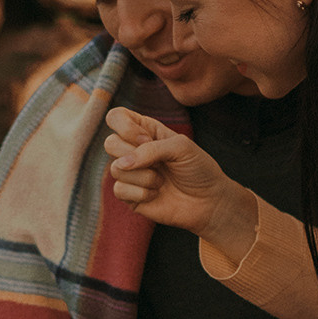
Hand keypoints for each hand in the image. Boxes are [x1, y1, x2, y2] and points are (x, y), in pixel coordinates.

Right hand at [105, 106, 256, 261]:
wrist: (207, 201)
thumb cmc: (197, 169)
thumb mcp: (181, 147)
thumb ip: (151, 148)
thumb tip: (122, 164)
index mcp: (145, 131)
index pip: (116, 117)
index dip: (126, 127)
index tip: (147, 140)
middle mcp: (133, 150)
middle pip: (110, 143)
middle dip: (134, 154)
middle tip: (159, 164)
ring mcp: (130, 173)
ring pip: (116, 169)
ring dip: (145, 177)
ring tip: (162, 181)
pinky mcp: (129, 196)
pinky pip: (119, 190)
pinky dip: (141, 193)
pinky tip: (156, 194)